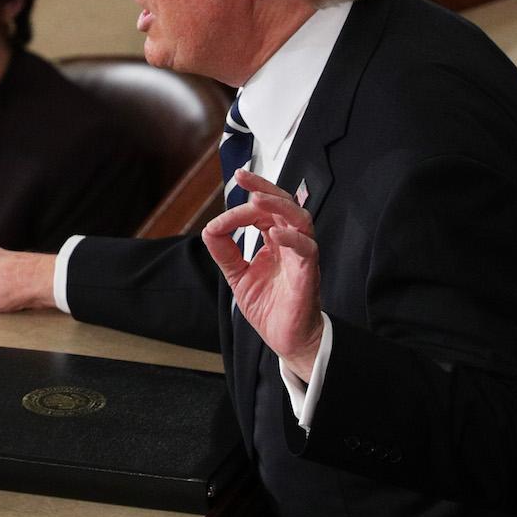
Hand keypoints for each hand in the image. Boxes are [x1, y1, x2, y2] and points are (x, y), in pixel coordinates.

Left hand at [203, 169, 323, 377]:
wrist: (286, 339)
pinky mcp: (308, 275)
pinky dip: (293, 240)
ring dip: (280, 207)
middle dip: (265, 188)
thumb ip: (225, 252)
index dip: (244, 205)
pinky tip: (277, 234)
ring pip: (300, 221)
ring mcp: (301, 258)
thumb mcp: (238, 276)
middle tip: (244, 177)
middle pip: (285, 206)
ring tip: (258, 200)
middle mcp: (290, 245)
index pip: (262, 212)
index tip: (223, 209)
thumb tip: (209, 228)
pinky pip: (307, 251)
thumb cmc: (270, 306)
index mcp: (275, 242)